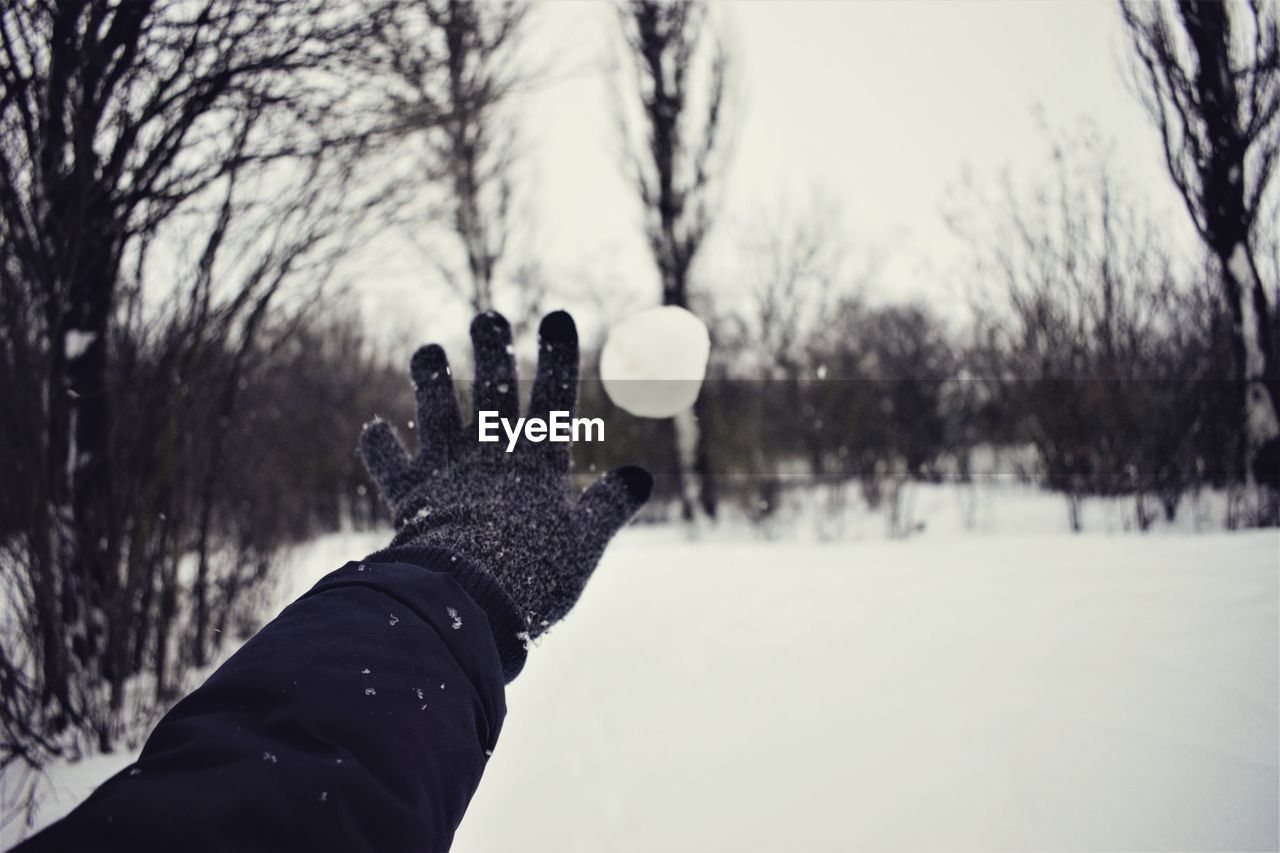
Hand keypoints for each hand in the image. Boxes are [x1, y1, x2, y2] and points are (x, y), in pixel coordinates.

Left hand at [359, 310, 651, 678]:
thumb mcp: (584, 546)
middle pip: (493, 392)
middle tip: (488, 317)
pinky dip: (381, 447)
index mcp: (538, 466)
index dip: (557, 356)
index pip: (554, 399)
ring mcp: (448, 472)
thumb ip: (608, 508)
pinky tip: (374, 429)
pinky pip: (391, 465)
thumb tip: (642, 477)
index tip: (557, 316)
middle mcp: (491, 457)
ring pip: (438, 414)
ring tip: (428, 350)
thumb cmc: (532, 577)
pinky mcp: (411, 496)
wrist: (462, 598)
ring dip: (432, 381)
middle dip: (493, 352)